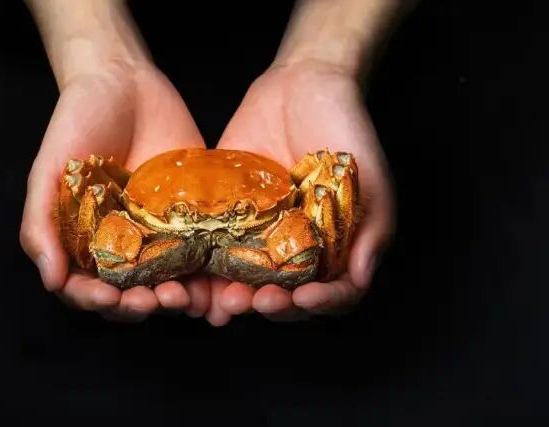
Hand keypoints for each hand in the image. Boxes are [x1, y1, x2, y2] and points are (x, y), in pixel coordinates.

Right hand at [20, 61, 210, 321]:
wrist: (123, 81)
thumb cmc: (76, 123)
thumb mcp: (49, 171)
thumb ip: (42, 223)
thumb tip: (50, 280)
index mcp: (85, 241)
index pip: (87, 289)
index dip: (96, 301)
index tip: (109, 297)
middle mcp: (122, 244)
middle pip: (130, 293)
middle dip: (139, 305)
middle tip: (154, 301)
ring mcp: (160, 232)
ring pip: (169, 280)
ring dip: (177, 298)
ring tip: (186, 297)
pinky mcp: (193, 215)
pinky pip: (202, 251)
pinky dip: (208, 273)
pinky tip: (216, 280)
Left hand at [205, 59, 395, 324]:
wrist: (303, 85)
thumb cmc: (347, 131)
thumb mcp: (369, 179)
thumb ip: (369, 229)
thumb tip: (358, 277)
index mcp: (335, 247)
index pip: (331, 293)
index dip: (319, 303)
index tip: (302, 298)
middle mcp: (298, 247)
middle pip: (286, 295)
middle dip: (272, 304)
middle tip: (255, 302)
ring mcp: (262, 233)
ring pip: (248, 280)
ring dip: (236, 297)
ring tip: (224, 300)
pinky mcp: (229, 215)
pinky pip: (216, 248)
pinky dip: (206, 271)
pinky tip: (196, 279)